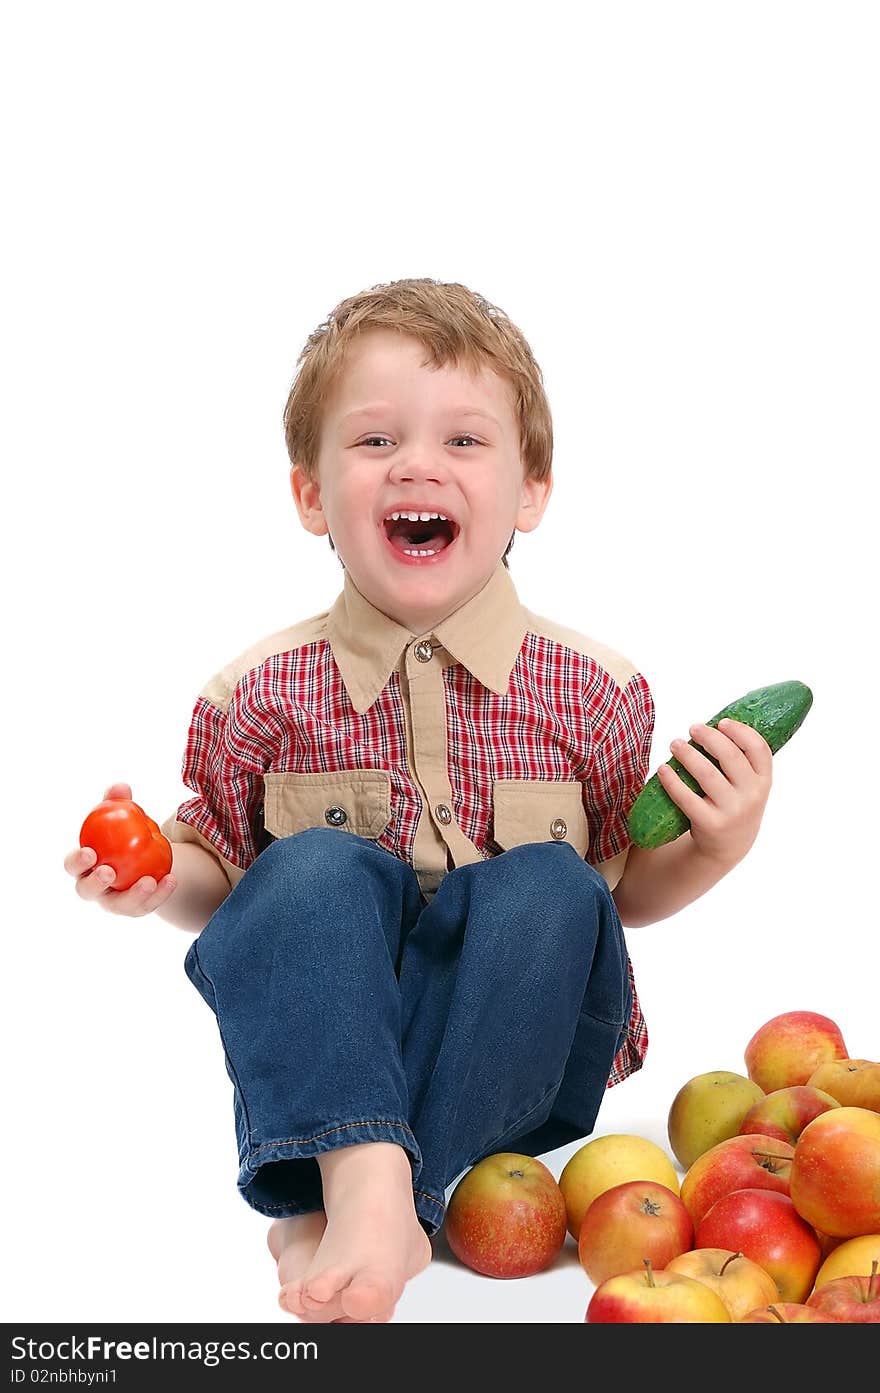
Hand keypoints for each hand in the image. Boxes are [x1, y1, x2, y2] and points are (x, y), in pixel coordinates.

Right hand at [64, 782, 177, 917]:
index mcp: (83, 866)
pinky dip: (160, 894)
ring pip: (119, 905)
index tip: (90, 852)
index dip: (77, 861)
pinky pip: (146, 905)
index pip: (72, 866)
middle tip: (109, 871)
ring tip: (148, 881)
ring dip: (133, 895)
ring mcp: (112, 902)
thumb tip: (121, 787)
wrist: (142, 859)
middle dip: (95, 883)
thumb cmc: (122, 835)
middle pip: (86, 891)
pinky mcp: (134, 909)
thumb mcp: (121, 817)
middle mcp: (93, 888)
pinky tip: (172, 879)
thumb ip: (118, 802)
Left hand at [656, 718, 772, 869]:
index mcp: (763, 781)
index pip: (759, 749)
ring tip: (675, 744)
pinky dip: (672, 780)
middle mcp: (752, 795)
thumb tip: (713, 724)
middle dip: (708, 737)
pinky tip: (663, 769)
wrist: (727, 846)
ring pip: (707, 774)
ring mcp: (732, 811)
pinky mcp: (710, 824)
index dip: (740, 732)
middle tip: (692, 729)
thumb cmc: (733, 803)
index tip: (721, 722)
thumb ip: (740, 761)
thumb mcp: (747, 785)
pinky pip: (687, 797)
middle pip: (730, 756)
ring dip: (687, 754)